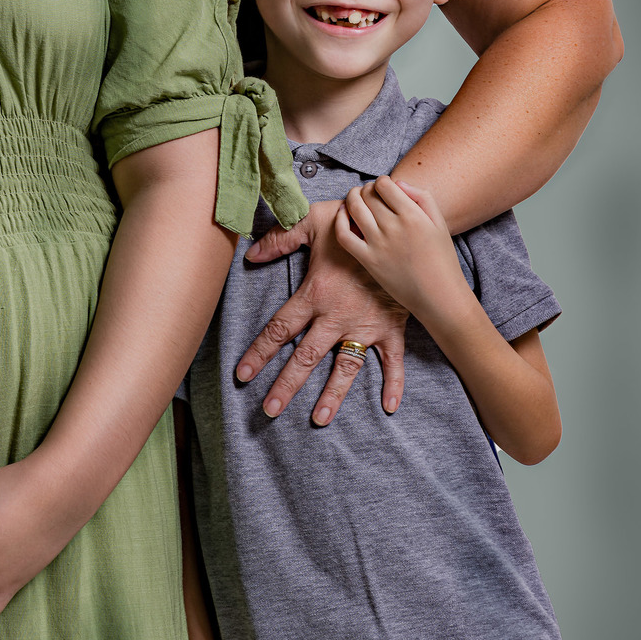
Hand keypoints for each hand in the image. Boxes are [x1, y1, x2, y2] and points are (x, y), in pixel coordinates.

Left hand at [236, 201, 407, 423]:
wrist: (397, 222)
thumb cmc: (351, 220)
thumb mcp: (311, 221)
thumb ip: (279, 239)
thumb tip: (250, 254)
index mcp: (315, 293)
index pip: (280, 328)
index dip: (259, 352)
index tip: (243, 374)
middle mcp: (337, 315)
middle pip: (306, 356)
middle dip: (287, 385)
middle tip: (270, 410)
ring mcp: (366, 324)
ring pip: (346, 366)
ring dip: (333, 394)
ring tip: (319, 419)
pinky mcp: (392, 326)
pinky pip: (394, 360)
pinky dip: (395, 383)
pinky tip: (390, 406)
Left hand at [334, 177, 465, 319]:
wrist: (438, 296)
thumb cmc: (442, 259)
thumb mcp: (439, 223)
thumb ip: (421, 197)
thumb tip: (397, 183)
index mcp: (413, 215)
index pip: (384, 184)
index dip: (381, 182)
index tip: (384, 188)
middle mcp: (393, 227)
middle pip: (367, 194)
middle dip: (366, 189)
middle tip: (370, 194)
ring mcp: (378, 244)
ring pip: (354, 208)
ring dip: (352, 198)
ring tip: (355, 199)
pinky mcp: (368, 260)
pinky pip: (344, 235)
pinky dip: (340, 220)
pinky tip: (344, 215)